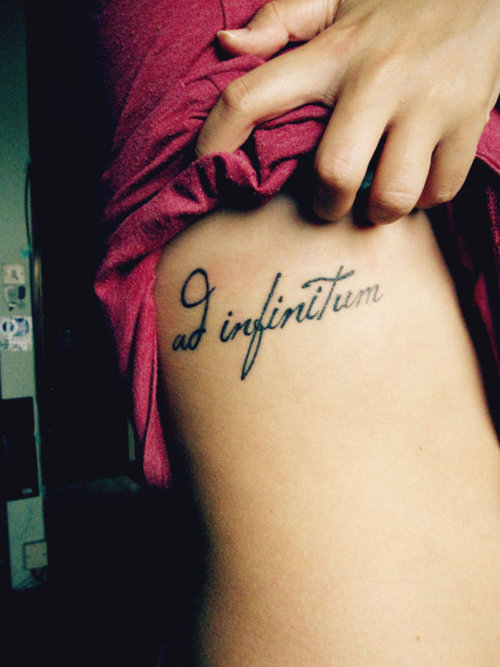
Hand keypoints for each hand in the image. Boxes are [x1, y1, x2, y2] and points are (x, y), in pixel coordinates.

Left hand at [196, 0, 499, 222]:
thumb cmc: (397, 0)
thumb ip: (279, 20)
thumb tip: (227, 47)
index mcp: (332, 51)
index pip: (252, 97)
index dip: (216, 140)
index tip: (204, 169)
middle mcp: (377, 79)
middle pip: (333, 175)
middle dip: (325, 204)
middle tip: (330, 199)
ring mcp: (427, 103)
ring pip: (391, 197)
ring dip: (376, 212)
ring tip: (375, 197)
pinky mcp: (468, 120)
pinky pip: (438, 192)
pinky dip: (423, 200)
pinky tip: (415, 181)